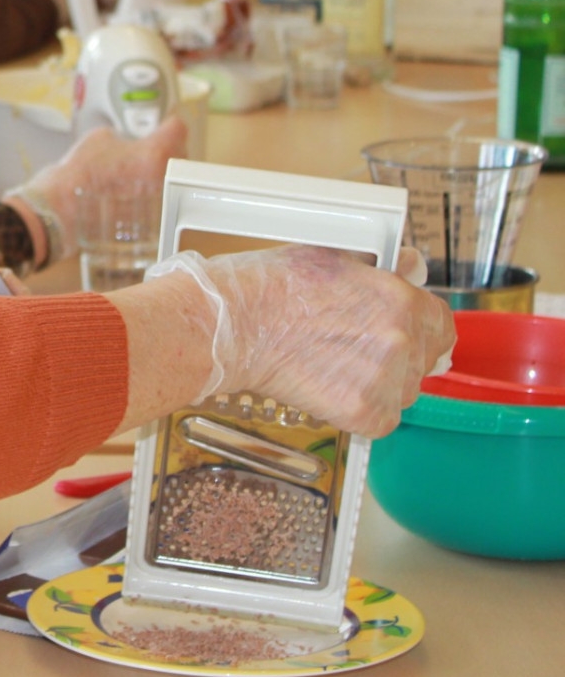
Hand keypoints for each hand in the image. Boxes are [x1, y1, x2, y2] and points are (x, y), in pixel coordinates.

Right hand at [5, 119, 187, 260]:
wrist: (62, 211)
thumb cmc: (78, 176)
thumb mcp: (100, 138)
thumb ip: (124, 137)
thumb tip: (127, 143)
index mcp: (155, 153)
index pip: (178, 129)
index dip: (168, 123)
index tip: (164, 124)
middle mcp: (164, 179)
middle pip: (180, 156)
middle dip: (166, 149)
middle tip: (149, 147)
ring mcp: (159, 203)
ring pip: (170, 181)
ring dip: (159, 173)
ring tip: (138, 171)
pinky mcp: (150, 221)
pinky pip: (158, 201)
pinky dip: (149, 195)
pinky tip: (131, 192)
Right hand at [142, 245, 455, 436]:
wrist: (234, 326)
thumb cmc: (272, 287)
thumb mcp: (335, 257)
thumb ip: (384, 269)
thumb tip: (414, 268)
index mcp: (400, 299)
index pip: (442, 324)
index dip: (420, 328)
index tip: (405, 333)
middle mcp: (402, 340)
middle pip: (425, 359)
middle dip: (397, 355)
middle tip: (353, 347)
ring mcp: (385, 380)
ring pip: (404, 391)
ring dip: (381, 383)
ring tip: (335, 365)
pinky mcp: (364, 413)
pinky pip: (382, 419)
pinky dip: (361, 409)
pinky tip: (330, 386)